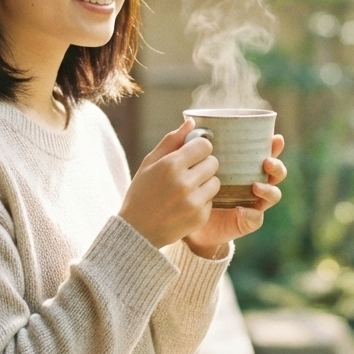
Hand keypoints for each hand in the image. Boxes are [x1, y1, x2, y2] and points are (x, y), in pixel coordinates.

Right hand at [118, 120, 219, 247]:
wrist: (137, 231)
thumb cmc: (142, 192)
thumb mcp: (149, 163)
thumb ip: (171, 141)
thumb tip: (191, 122)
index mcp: (170, 165)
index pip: (204, 146)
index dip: (199, 148)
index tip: (192, 153)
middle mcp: (184, 183)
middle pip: (213, 162)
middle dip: (204, 164)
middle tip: (190, 172)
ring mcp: (193, 202)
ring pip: (216, 182)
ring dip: (206, 182)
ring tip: (189, 188)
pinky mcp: (200, 217)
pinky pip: (212, 200)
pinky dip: (202, 200)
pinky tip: (186, 204)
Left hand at [183, 135, 285, 258]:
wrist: (186, 218)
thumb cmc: (191, 186)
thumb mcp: (188, 164)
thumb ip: (189, 144)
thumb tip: (190, 121)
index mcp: (245, 166)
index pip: (265, 153)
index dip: (275, 146)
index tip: (276, 138)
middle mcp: (253, 182)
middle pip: (276, 173)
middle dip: (277, 166)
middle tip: (267, 162)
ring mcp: (252, 202)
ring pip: (273, 195)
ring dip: (268, 190)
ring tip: (255, 187)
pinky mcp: (246, 221)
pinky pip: (256, 218)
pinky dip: (251, 214)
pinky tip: (240, 210)